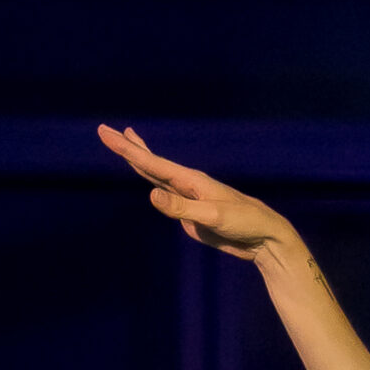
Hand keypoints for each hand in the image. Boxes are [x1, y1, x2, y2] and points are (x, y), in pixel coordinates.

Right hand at [99, 125, 297, 258]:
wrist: (264, 239)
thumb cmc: (244, 224)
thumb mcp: (212, 216)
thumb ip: (181, 207)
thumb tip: (150, 194)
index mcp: (190, 180)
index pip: (152, 163)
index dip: (127, 149)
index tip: (106, 133)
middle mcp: (187, 185)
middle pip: (152, 164)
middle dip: (129, 148)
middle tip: (105, 131)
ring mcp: (189, 199)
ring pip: (158, 177)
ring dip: (141, 161)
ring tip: (127, 143)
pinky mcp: (193, 214)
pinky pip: (168, 197)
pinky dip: (155, 183)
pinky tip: (153, 181)